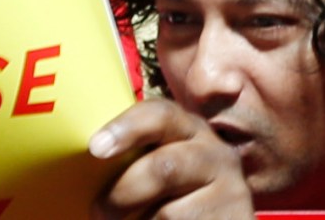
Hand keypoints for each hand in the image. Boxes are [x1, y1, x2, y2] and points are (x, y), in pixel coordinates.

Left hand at [89, 99, 253, 218]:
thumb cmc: (171, 200)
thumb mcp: (158, 172)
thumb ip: (137, 158)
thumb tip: (92, 154)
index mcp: (190, 131)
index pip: (161, 115)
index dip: (127, 127)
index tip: (96, 147)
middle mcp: (216, 154)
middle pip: (163, 167)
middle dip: (122, 194)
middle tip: (99, 212)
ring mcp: (230, 190)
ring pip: (167, 212)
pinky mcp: (232, 218)